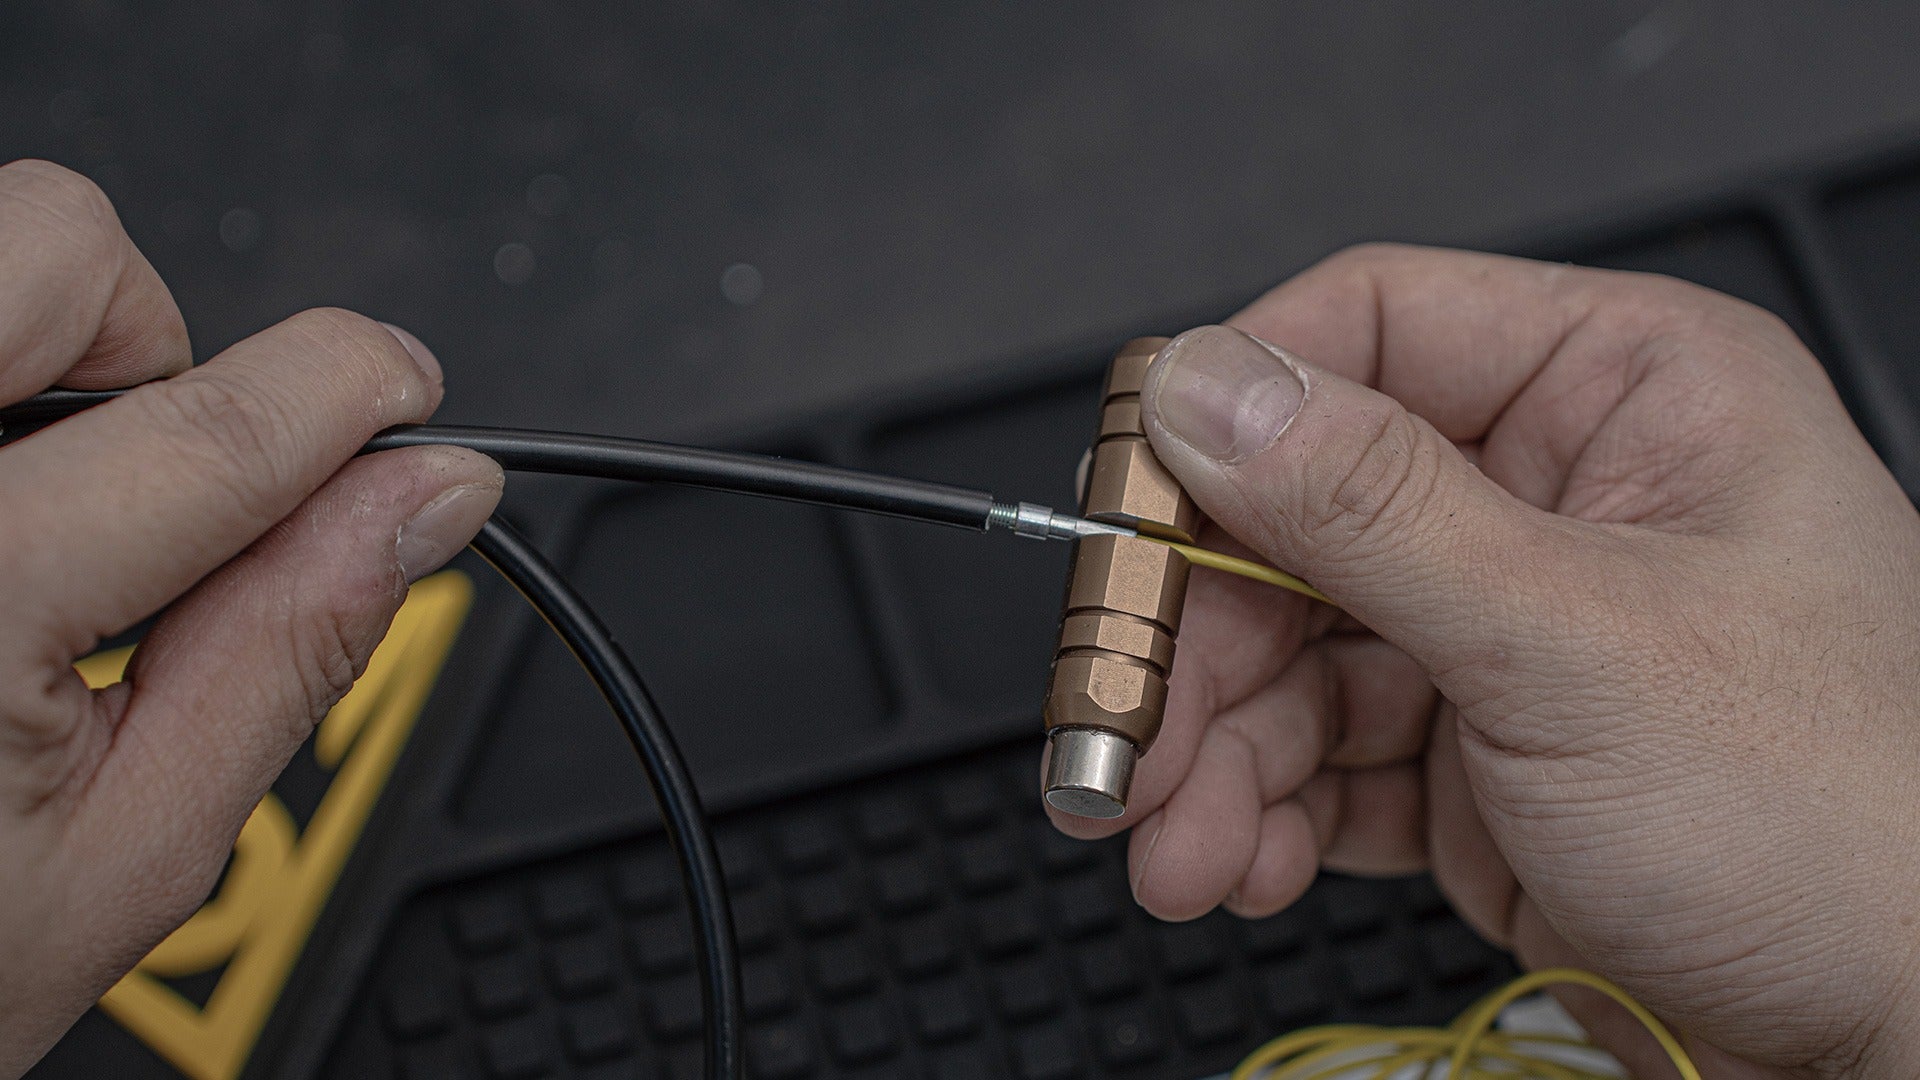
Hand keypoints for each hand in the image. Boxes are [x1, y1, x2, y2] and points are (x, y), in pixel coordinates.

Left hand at [0, 160, 501, 1074]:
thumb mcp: (129, 849)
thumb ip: (285, 647)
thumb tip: (417, 506)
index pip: (212, 432)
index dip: (352, 395)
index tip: (403, 395)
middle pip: (61, 246)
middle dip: (166, 345)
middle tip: (172, 475)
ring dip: (59, 359)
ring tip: (44, 522)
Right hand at [1049, 244, 1919, 1077]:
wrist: (1912, 1046)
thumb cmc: (1848, 828)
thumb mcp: (1582, 645)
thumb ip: (1374, 510)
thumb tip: (1211, 391)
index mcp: (1621, 396)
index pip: (1370, 333)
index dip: (1230, 414)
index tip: (1128, 506)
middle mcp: (1554, 498)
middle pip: (1297, 513)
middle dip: (1200, 641)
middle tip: (1121, 730)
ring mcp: (1509, 633)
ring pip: (1292, 650)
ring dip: (1213, 753)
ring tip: (1177, 847)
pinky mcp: (1478, 756)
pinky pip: (1325, 754)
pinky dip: (1265, 811)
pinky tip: (1246, 862)